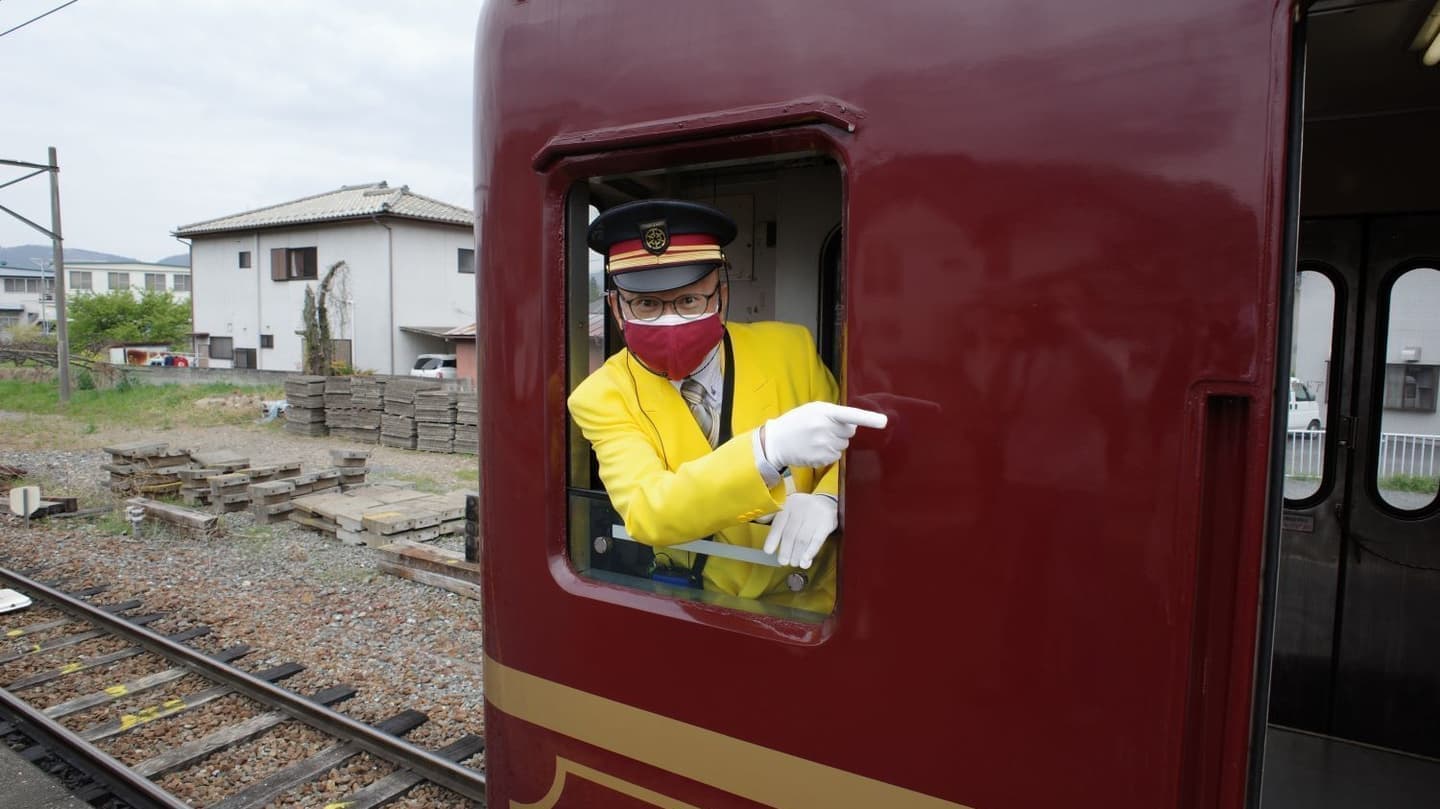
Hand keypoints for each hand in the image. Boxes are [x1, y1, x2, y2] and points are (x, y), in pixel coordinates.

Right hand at [762, 402, 887, 468]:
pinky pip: (836, 455)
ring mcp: (824, 446)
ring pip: (843, 444)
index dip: (869, 419)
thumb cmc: (797, 422)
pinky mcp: (822, 459)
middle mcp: (826, 429)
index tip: (884, 422)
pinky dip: (828, 452)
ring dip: (834, 442)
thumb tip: (853, 425)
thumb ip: (833, 414)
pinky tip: (814, 448)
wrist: (777, 441)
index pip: (851, 415)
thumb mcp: (813, 409)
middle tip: (823, 428)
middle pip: (850, 431)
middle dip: (841, 430)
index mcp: (824, 412)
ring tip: (816, 438)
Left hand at [762, 493, 836, 568]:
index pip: (779, 523)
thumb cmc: (803, 509)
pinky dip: (811, 552)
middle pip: (790, 533)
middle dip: (785, 550)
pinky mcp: (827, 522)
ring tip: (794, 563)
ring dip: (797, 554)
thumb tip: (758, 519)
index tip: (768, 551)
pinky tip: (805, 560)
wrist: (827, 503)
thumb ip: (773, 515)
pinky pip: (817, 540)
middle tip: (783, 561)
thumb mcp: (788, 507)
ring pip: (803, 539)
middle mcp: (801, 507)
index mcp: (789, 503)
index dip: (772, 538)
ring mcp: (815, 514)